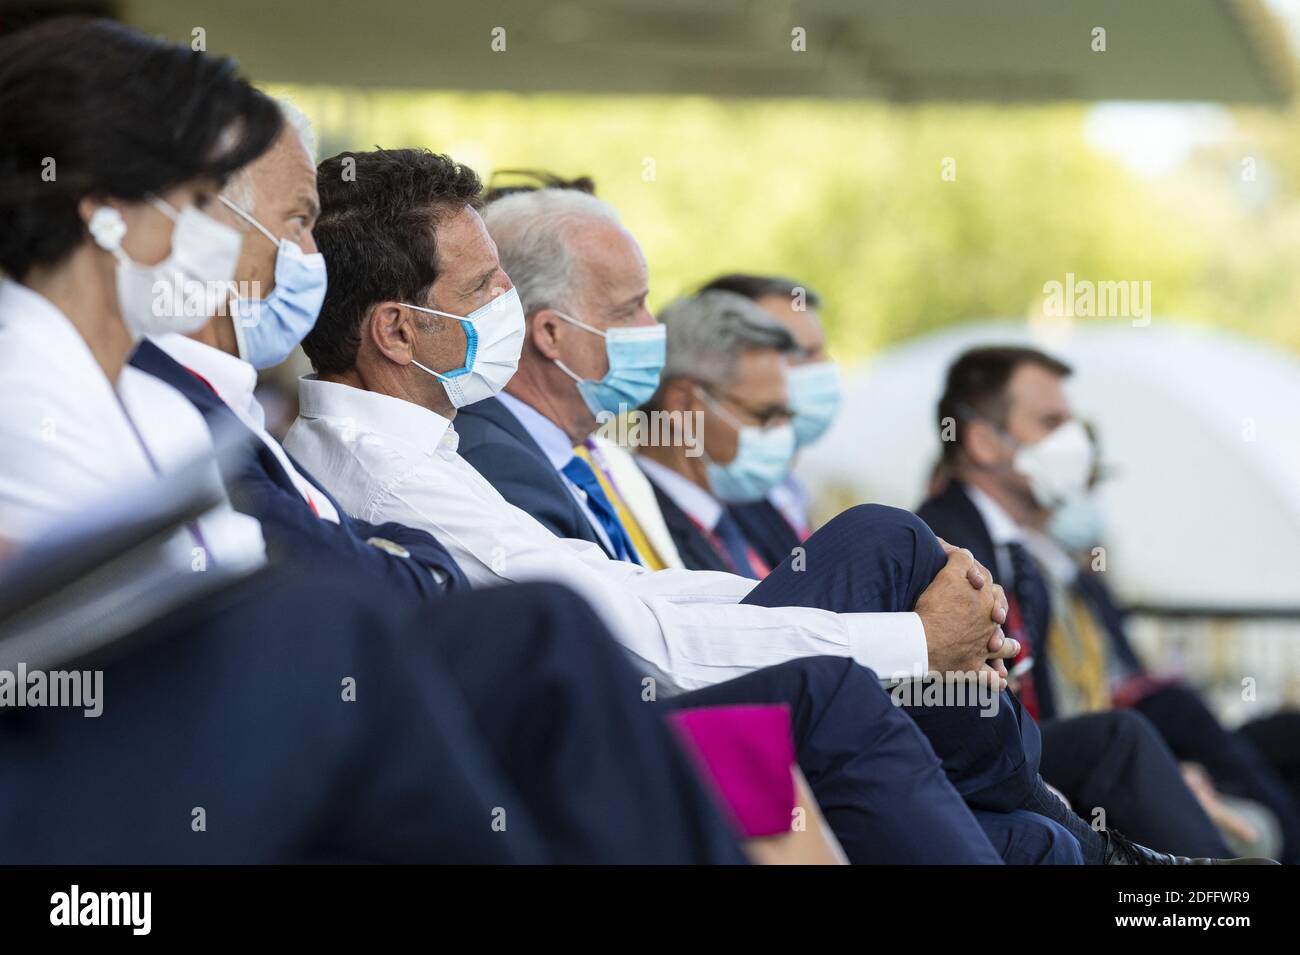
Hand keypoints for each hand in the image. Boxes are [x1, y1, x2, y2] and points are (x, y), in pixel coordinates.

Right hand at [917, 546, 1018, 674]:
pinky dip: (995, 679)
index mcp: (985, 599)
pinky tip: (998, 679)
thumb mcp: (946, 575)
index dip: (978, 577)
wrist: (921, 641)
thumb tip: (957, 548)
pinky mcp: (973, 669)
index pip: (988, 582)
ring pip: (1005, 646)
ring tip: (1002, 645)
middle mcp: (990, 623)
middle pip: (999, 612)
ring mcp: (984, 648)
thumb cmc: (932, 608)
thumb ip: (958, 559)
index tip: (968, 576)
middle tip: (988, 608)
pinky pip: (990, 679)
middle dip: (997, 608)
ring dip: (1005, 645)